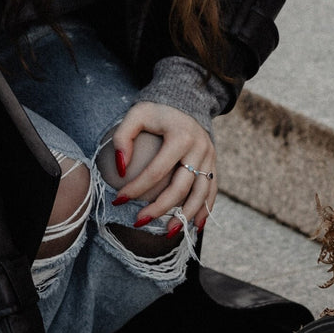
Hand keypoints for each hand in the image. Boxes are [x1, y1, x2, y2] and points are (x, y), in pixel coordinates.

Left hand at [110, 101, 216, 226]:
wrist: (189, 100)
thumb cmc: (158, 110)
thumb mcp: (137, 114)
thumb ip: (123, 137)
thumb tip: (121, 168)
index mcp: (181, 136)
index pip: (156, 170)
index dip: (136, 188)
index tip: (119, 199)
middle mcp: (200, 149)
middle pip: (180, 187)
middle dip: (160, 208)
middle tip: (140, 221)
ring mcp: (210, 158)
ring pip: (200, 194)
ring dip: (185, 216)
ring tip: (168, 232)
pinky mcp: (214, 165)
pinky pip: (211, 192)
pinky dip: (204, 210)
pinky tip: (195, 227)